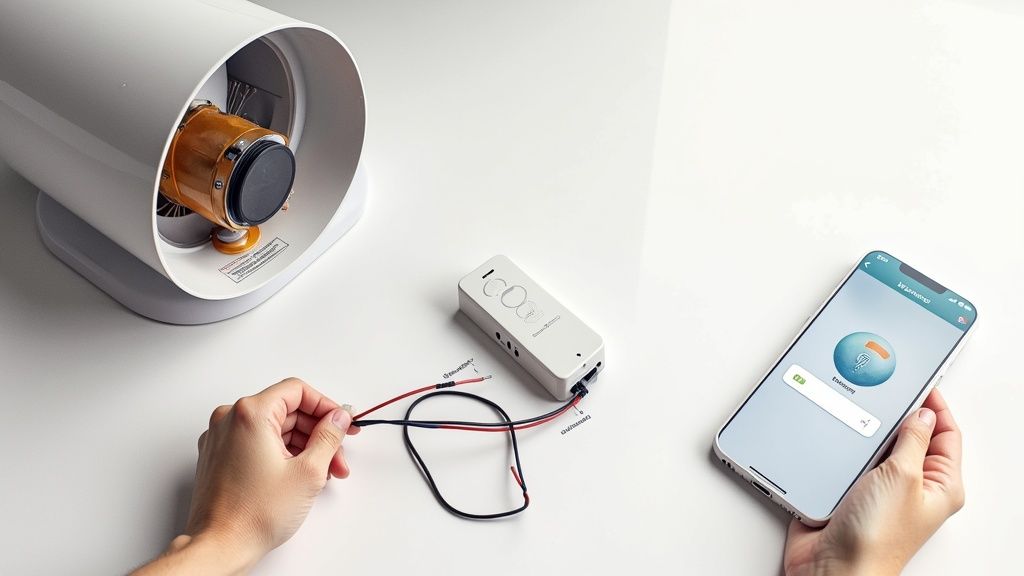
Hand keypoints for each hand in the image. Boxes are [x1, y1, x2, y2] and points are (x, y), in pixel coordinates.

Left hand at [133, 378, 358, 574]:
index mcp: (250, 414)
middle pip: (287, 411)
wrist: (220, 546)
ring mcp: (221, 438)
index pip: (297, 391)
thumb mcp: (308, 471)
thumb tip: (339, 417)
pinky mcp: (219, 456)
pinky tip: (299, 475)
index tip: (342, 422)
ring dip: (303, 446)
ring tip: (323, 473)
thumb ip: (329, 436)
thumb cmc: (253, 514)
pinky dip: (281, 453)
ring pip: (274, 428)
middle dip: (318, 433)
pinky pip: (257, 442)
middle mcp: (230, 419)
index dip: (326, 406)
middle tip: (338, 456)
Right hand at [783, 388, 963, 575]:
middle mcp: (912, 487)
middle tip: (885, 393)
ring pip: (877, 447)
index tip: (920, 382)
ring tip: (857, 417)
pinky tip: (836, 441)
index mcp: (940, 486)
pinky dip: (842, 448)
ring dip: (865, 434)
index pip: (947, 434)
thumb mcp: (903, 476)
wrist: (833, 566)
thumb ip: (913, 440)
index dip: (935, 406)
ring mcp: (880, 490)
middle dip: (897, 416)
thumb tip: (922, 414)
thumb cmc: (876, 536)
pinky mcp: (850, 493)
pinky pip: (849, 459)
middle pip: (911, 438)